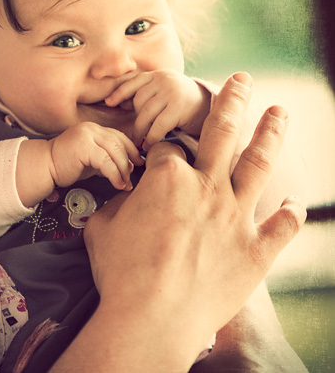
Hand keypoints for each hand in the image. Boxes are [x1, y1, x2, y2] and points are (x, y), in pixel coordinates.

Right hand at [47, 122, 143, 190]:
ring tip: (126, 184)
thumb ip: (107, 158)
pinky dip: (115, 174)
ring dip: (124, 170)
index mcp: (93, 129)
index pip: (119, 136)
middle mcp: (91, 128)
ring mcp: (86, 136)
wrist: (44, 167)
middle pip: (119, 143)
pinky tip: (117, 184)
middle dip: (130, 161)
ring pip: (115, 151)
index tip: (138, 164)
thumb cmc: (66, 166)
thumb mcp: (91, 159)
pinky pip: (106, 162)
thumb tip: (129, 166)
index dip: (131, 150)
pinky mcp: (83, 147)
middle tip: (133, 177)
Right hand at [53, 73, 305, 371]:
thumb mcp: (103, 226)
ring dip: (270, 133)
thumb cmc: (120, 271)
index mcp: (166, 178)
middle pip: (221, 132)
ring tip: (280, 111)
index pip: (166, 148)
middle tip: (241, 79)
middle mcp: (206, 188)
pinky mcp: (256, 251)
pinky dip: (290, 212)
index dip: (159, 149)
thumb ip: (118, 203)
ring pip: (258, 165)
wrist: (151, 317)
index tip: (157, 153)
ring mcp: (236, 217)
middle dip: (231, 100)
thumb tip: (124, 199)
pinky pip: (281, 225)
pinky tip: (294, 201)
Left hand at [104, 69, 210, 149]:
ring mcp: (172, 92)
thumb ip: (145, 94)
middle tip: (134, 135)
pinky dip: (151, 137)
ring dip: (140, 131)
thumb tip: (113, 101)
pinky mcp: (179, 107)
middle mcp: (164, 79)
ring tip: (138, 142)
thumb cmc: (182, 103)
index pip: (133, 82)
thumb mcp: (164, 92)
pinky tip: (149, 145)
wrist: (214, 108)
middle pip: (138, 100)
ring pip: (146, 114)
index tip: (108, 103)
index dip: (119, 92)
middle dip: (135, 118)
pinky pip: (158, 125)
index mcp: (158, 74)